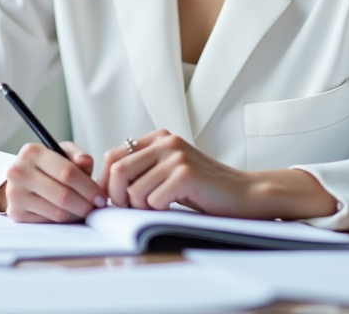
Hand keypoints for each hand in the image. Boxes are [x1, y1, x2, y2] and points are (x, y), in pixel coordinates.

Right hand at [0, 141, 106, 222]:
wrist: (22, 179)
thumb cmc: (48, 165)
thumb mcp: (63, 153)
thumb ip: (77, 155)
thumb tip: (85, 162)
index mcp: (32, 152)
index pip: (67, 172)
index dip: (88, 187)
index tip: (100, 196)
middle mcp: (18, 172)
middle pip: (62, 195)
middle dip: (85, 204)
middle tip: (96, 207)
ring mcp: (15, 194)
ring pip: (57, 212)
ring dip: (76, 214)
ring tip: (84, 209)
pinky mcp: (15, 213)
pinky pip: (49, 222)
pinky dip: (63, 220)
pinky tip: (68, 212)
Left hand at [98, 129, 338, 219]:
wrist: (244, 194)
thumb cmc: (204, 189)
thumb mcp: (168, 171)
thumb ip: (143, 170)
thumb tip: (105, 187)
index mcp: (158, 137)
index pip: (112, 155)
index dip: (106, 181)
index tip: (113, 200)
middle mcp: (165, 141)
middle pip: (117, 170)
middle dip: (117, 196)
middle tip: (130, 210)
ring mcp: (176, 156)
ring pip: (133, 189)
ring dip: (140, 207)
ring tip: (158, 207)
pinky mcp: (185, 174)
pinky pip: (153, 200)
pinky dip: (158, 211)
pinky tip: (173, 207)